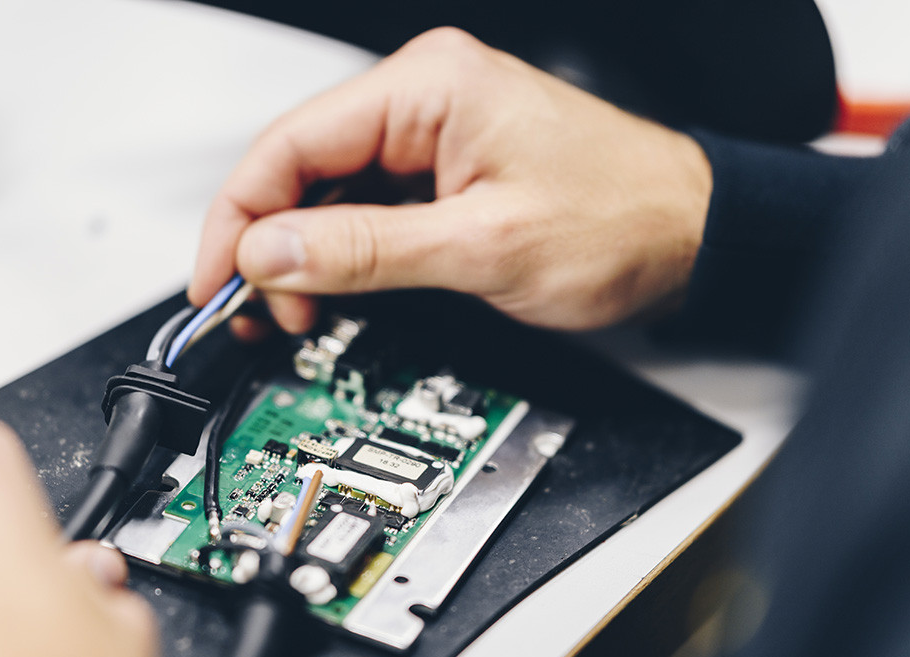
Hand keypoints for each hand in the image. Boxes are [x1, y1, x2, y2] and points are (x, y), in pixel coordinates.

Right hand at [192, 27, 711, 333]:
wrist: (692, 236)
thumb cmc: (620, 221)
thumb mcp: (482, 247)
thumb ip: (367, 250)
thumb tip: (273, 254)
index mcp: (428, 89)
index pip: (290, 144)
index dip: (239, 218)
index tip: (217, 281)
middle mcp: (424, 99)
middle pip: (300, 167)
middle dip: (268, 244)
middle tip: (254, 312)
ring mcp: (433, 135)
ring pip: (329, 192)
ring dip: (304, 256)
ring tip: (297, 315)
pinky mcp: (445, 172)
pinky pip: (368, 208)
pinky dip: (344, 255)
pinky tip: (334, 293)